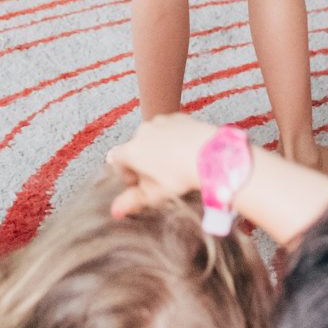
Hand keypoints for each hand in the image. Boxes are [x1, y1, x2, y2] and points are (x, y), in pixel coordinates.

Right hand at [104, 114, 218, 216]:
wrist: (212, 154)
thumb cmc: (182, 175)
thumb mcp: (156, 194)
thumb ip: (133, 201)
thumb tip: (115, 210)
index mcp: (132, 150)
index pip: (116, 159)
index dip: (125, 173)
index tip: (139, 183)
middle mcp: (143, 131)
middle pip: (135, 147)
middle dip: (142, 162)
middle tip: (159, 178)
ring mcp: (161, 121)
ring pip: (152, 137)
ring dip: (157, 149)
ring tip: (174, 166)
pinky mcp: (178, 117)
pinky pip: (169, 129)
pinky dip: (172, 139)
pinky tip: (185, 152)